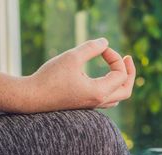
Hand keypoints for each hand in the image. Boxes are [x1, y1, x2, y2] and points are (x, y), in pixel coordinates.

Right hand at [20, 38, 135, 112]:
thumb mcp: (71, 57)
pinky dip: (111, 88)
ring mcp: (92, 105)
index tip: (102, 49)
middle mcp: (98, 102)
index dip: (115, 57)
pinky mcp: (84, 105)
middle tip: (127, 58)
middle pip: (126, 90)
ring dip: (121, 82)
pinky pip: (107, 100)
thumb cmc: (50, 77)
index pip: (120, 74)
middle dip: (130, 73)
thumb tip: (105, 42)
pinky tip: (104, 78)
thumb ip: (91, 48)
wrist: (32, 97)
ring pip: (117, 97)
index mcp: (99, 92)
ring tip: (119, 67)